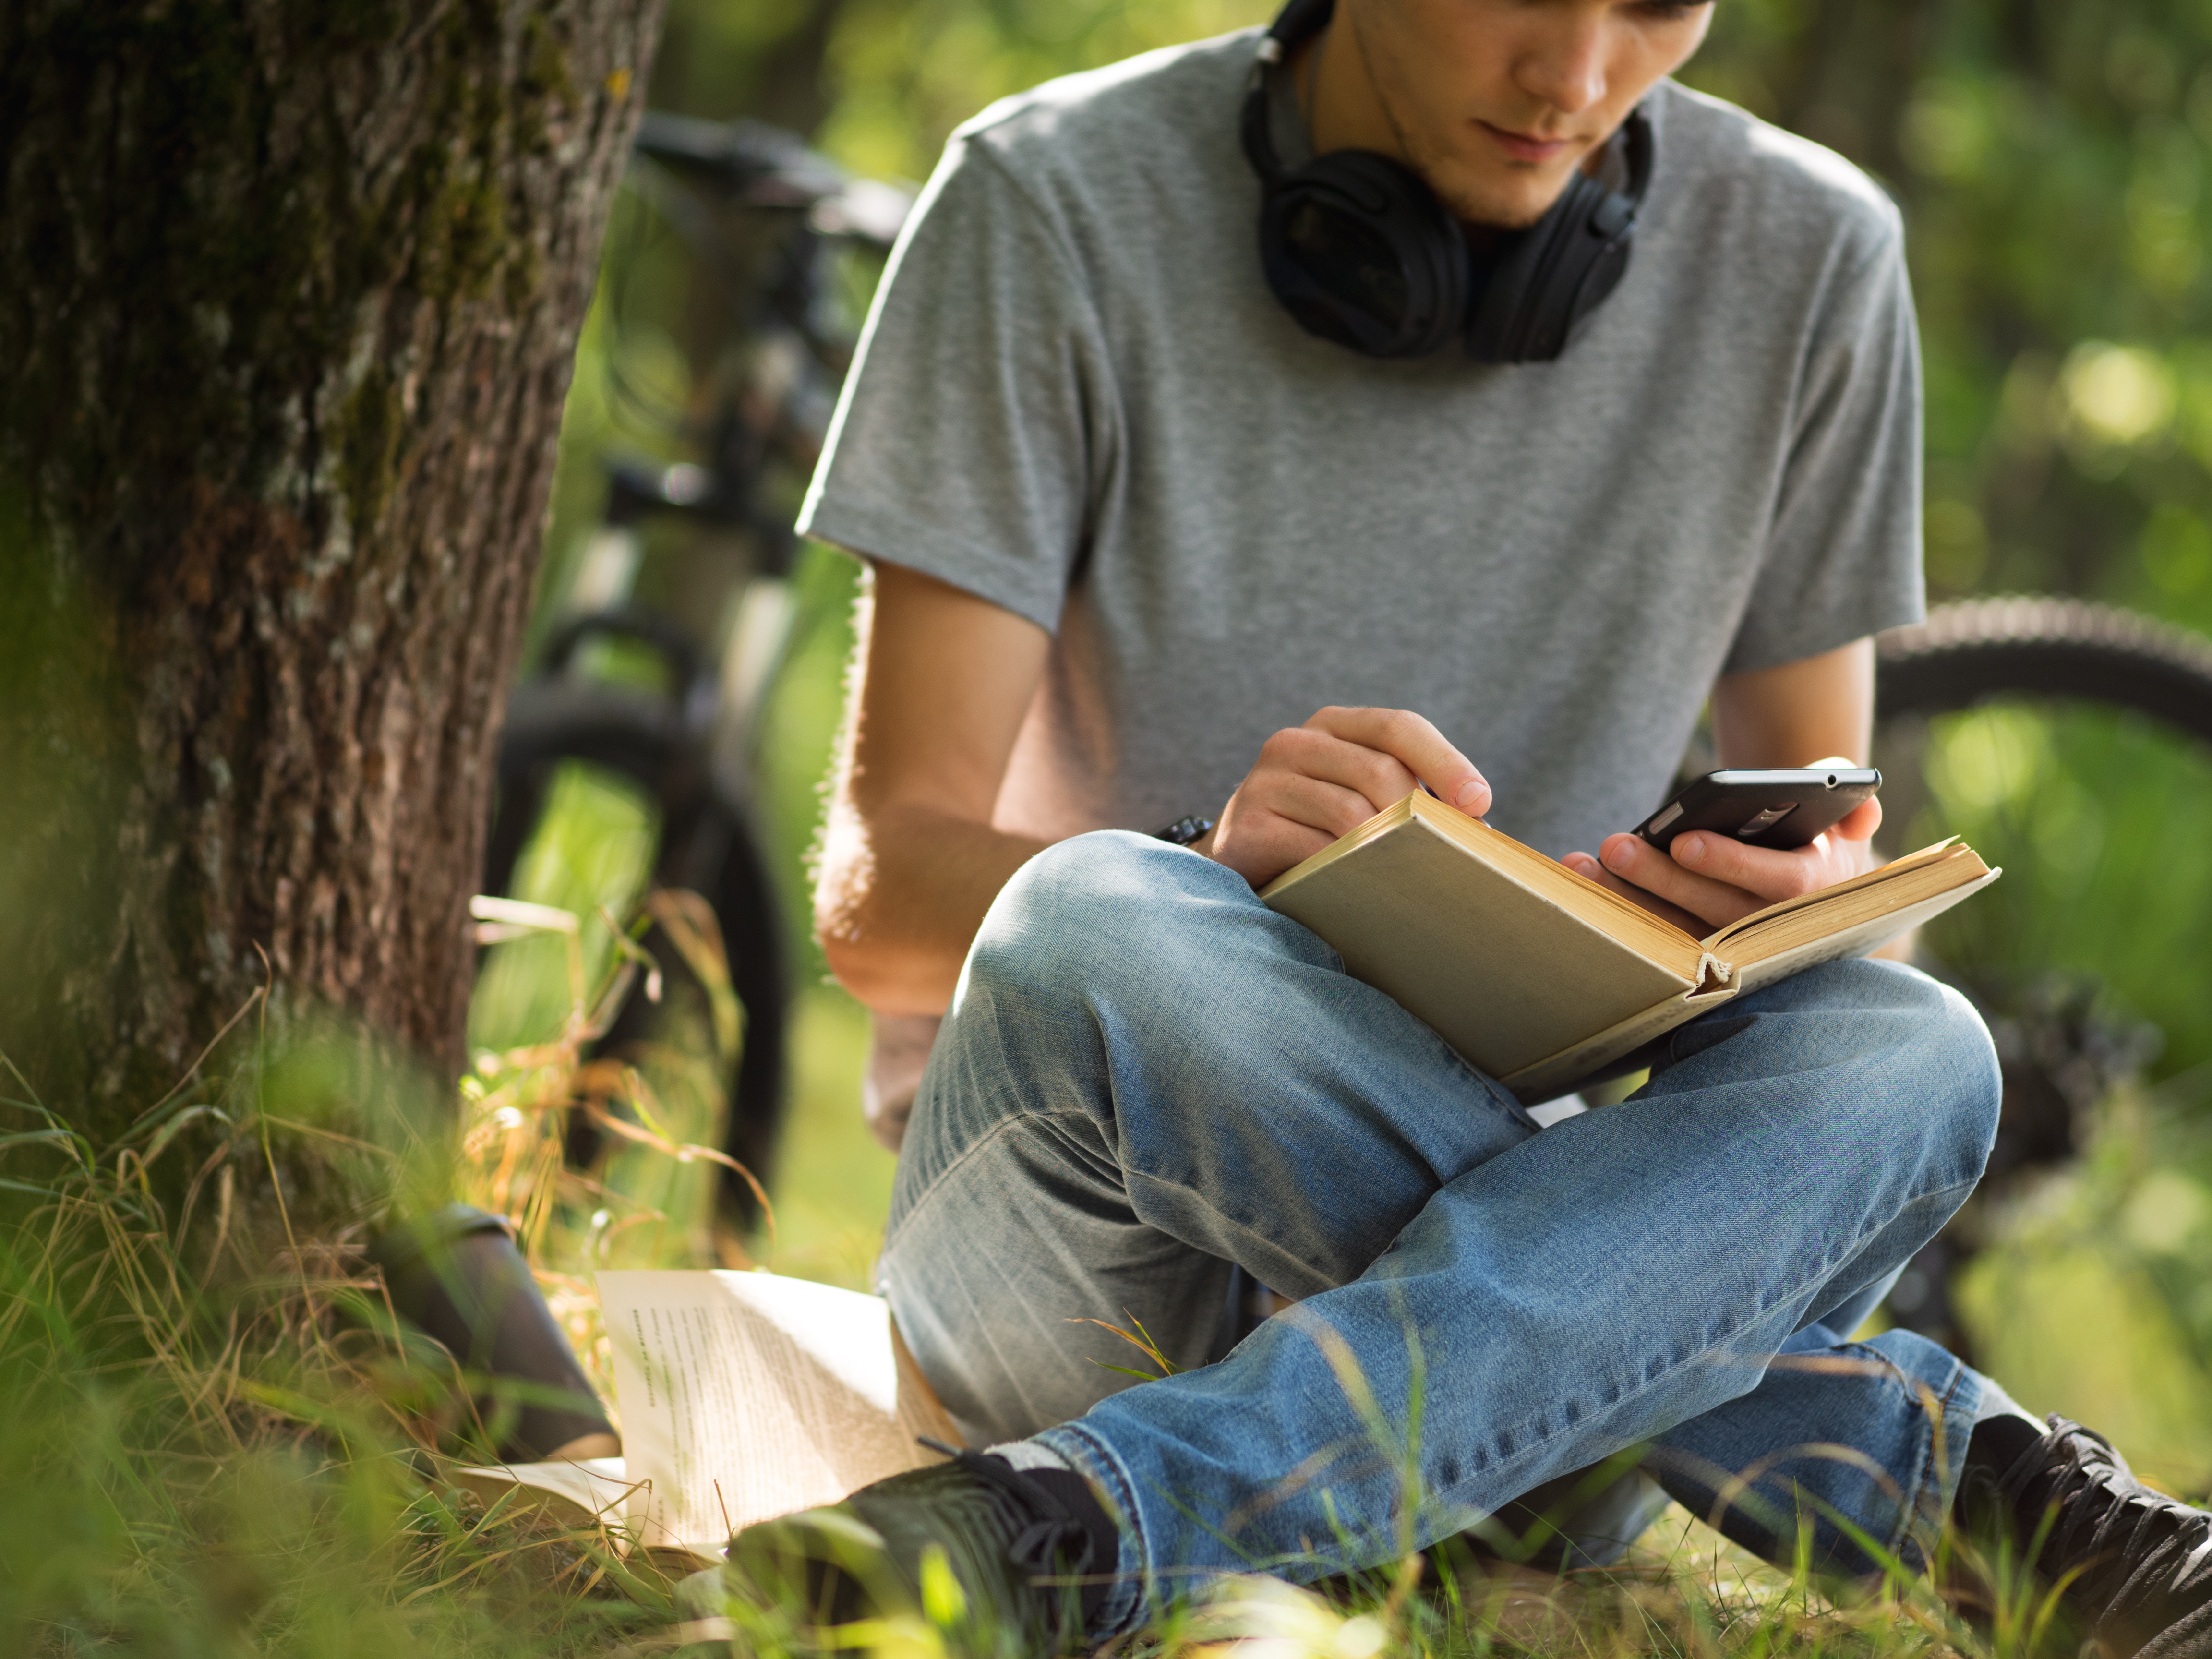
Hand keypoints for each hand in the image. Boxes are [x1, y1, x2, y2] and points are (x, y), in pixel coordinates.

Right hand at [1206, 706, 1490, 889]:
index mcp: (1333, 725)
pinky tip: (1356, 885)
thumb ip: (1406, 793)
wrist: (1240, 859)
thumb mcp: (1361, 796)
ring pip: (1350, 813)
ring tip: (1403, 874)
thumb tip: (1478, 826)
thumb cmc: (1320, 828)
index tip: (1479, 802)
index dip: (1445, 762)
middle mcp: (1295, 742)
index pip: (1398, 727)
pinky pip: (1314, 850)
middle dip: (1418, 817)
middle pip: (1379, 771)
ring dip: (1385, 849)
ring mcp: (1265, 781)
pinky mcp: (1247, 825)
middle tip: (1440, 855)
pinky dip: (1345, 871)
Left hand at [1560, 790, 1882, 936]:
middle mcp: (1771, 927)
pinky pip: (1653, 935)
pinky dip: (1616, 911)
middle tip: (1615, 846)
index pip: (1777, 882)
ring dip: (1625, 900)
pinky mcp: (1695, 951)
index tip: (1685, 841)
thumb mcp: (1845, 822)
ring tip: (1583, 864)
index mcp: (1814, 890)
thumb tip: (1862, 812)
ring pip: (1675, 930)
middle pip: (1712, 908)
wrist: (1809, 893)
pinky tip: (1580, 878)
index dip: (1730, 862)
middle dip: (1661, 879)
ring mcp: (1730, 944)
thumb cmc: (1818, 841)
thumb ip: (1856, 805)